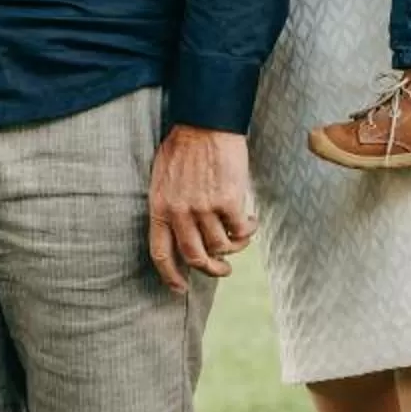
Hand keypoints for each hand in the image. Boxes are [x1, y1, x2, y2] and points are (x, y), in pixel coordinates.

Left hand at [147, 125, 253, 293]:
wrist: (205, 122)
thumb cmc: (184, 146)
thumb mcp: (162, 177)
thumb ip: (169, 206)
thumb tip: (181, 232)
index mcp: (160, 207)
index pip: (161, 253)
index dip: (170, 276)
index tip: (180, 289)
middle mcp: (180, 212)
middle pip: (195, 258)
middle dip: (212, 270)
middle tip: (224, 269)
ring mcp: (204, 208)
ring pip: (222, 246)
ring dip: (235, 246)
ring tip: (241, 234)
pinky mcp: (228, 201)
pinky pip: (241, 231)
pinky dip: (249, 230)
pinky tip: (251, 218)